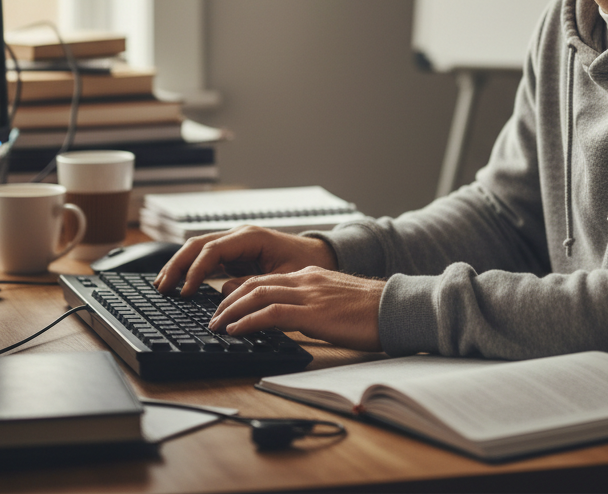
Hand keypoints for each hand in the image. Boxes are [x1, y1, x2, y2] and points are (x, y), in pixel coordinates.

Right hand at [153, 225, 337, 295]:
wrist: (319, 256)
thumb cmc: (305, 264)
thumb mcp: (283, 278)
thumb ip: (254, 283)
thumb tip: (223, 291)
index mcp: (251, 237)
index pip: (213, 249)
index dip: (196, 270)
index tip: (185, 291)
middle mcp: (239, 237)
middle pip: (198, 245)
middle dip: (177, 264)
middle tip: (161, 287)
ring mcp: (235, 244)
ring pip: (198, 250)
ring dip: (179, 265)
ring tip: (161, 285)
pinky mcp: (234, 255)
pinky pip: (206, 259)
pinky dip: (190, 270)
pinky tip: (178, 284)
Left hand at [209, 266, 384, 350]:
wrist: (395, 307)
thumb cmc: (372, 310)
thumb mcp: (336, 301)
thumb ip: (314, 303)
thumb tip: (297, 318)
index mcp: (311, 276)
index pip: (266, 279)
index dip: (241, 290)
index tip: (226, 304)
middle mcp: (305, 280)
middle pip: (255, 284)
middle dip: (229, 301)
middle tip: (213, 317)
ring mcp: (308, 294)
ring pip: (257, 295)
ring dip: (231, 311)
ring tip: (216, 326)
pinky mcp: (312, 313)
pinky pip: (271, 314)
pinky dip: (248, 321)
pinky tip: (235, 330)